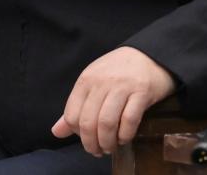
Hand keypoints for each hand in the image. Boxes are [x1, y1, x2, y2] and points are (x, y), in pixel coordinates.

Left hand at [52, 46, 174, 156]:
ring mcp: (122, 86)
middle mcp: (102, 82)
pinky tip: (124, 138)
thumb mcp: (93, 83)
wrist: (150, 55)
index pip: (72, 115)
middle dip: (92, 143)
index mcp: (86, 80)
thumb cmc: (118, 71)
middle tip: (98, 151)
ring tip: (110, 147)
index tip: (86, 139)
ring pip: (107, 124)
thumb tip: (56, 132)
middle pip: (88, 123)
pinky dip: (125, 135)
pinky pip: (129, 121)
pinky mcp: (142, 92)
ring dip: (107, 142)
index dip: (77, 134)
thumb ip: (75, 108)